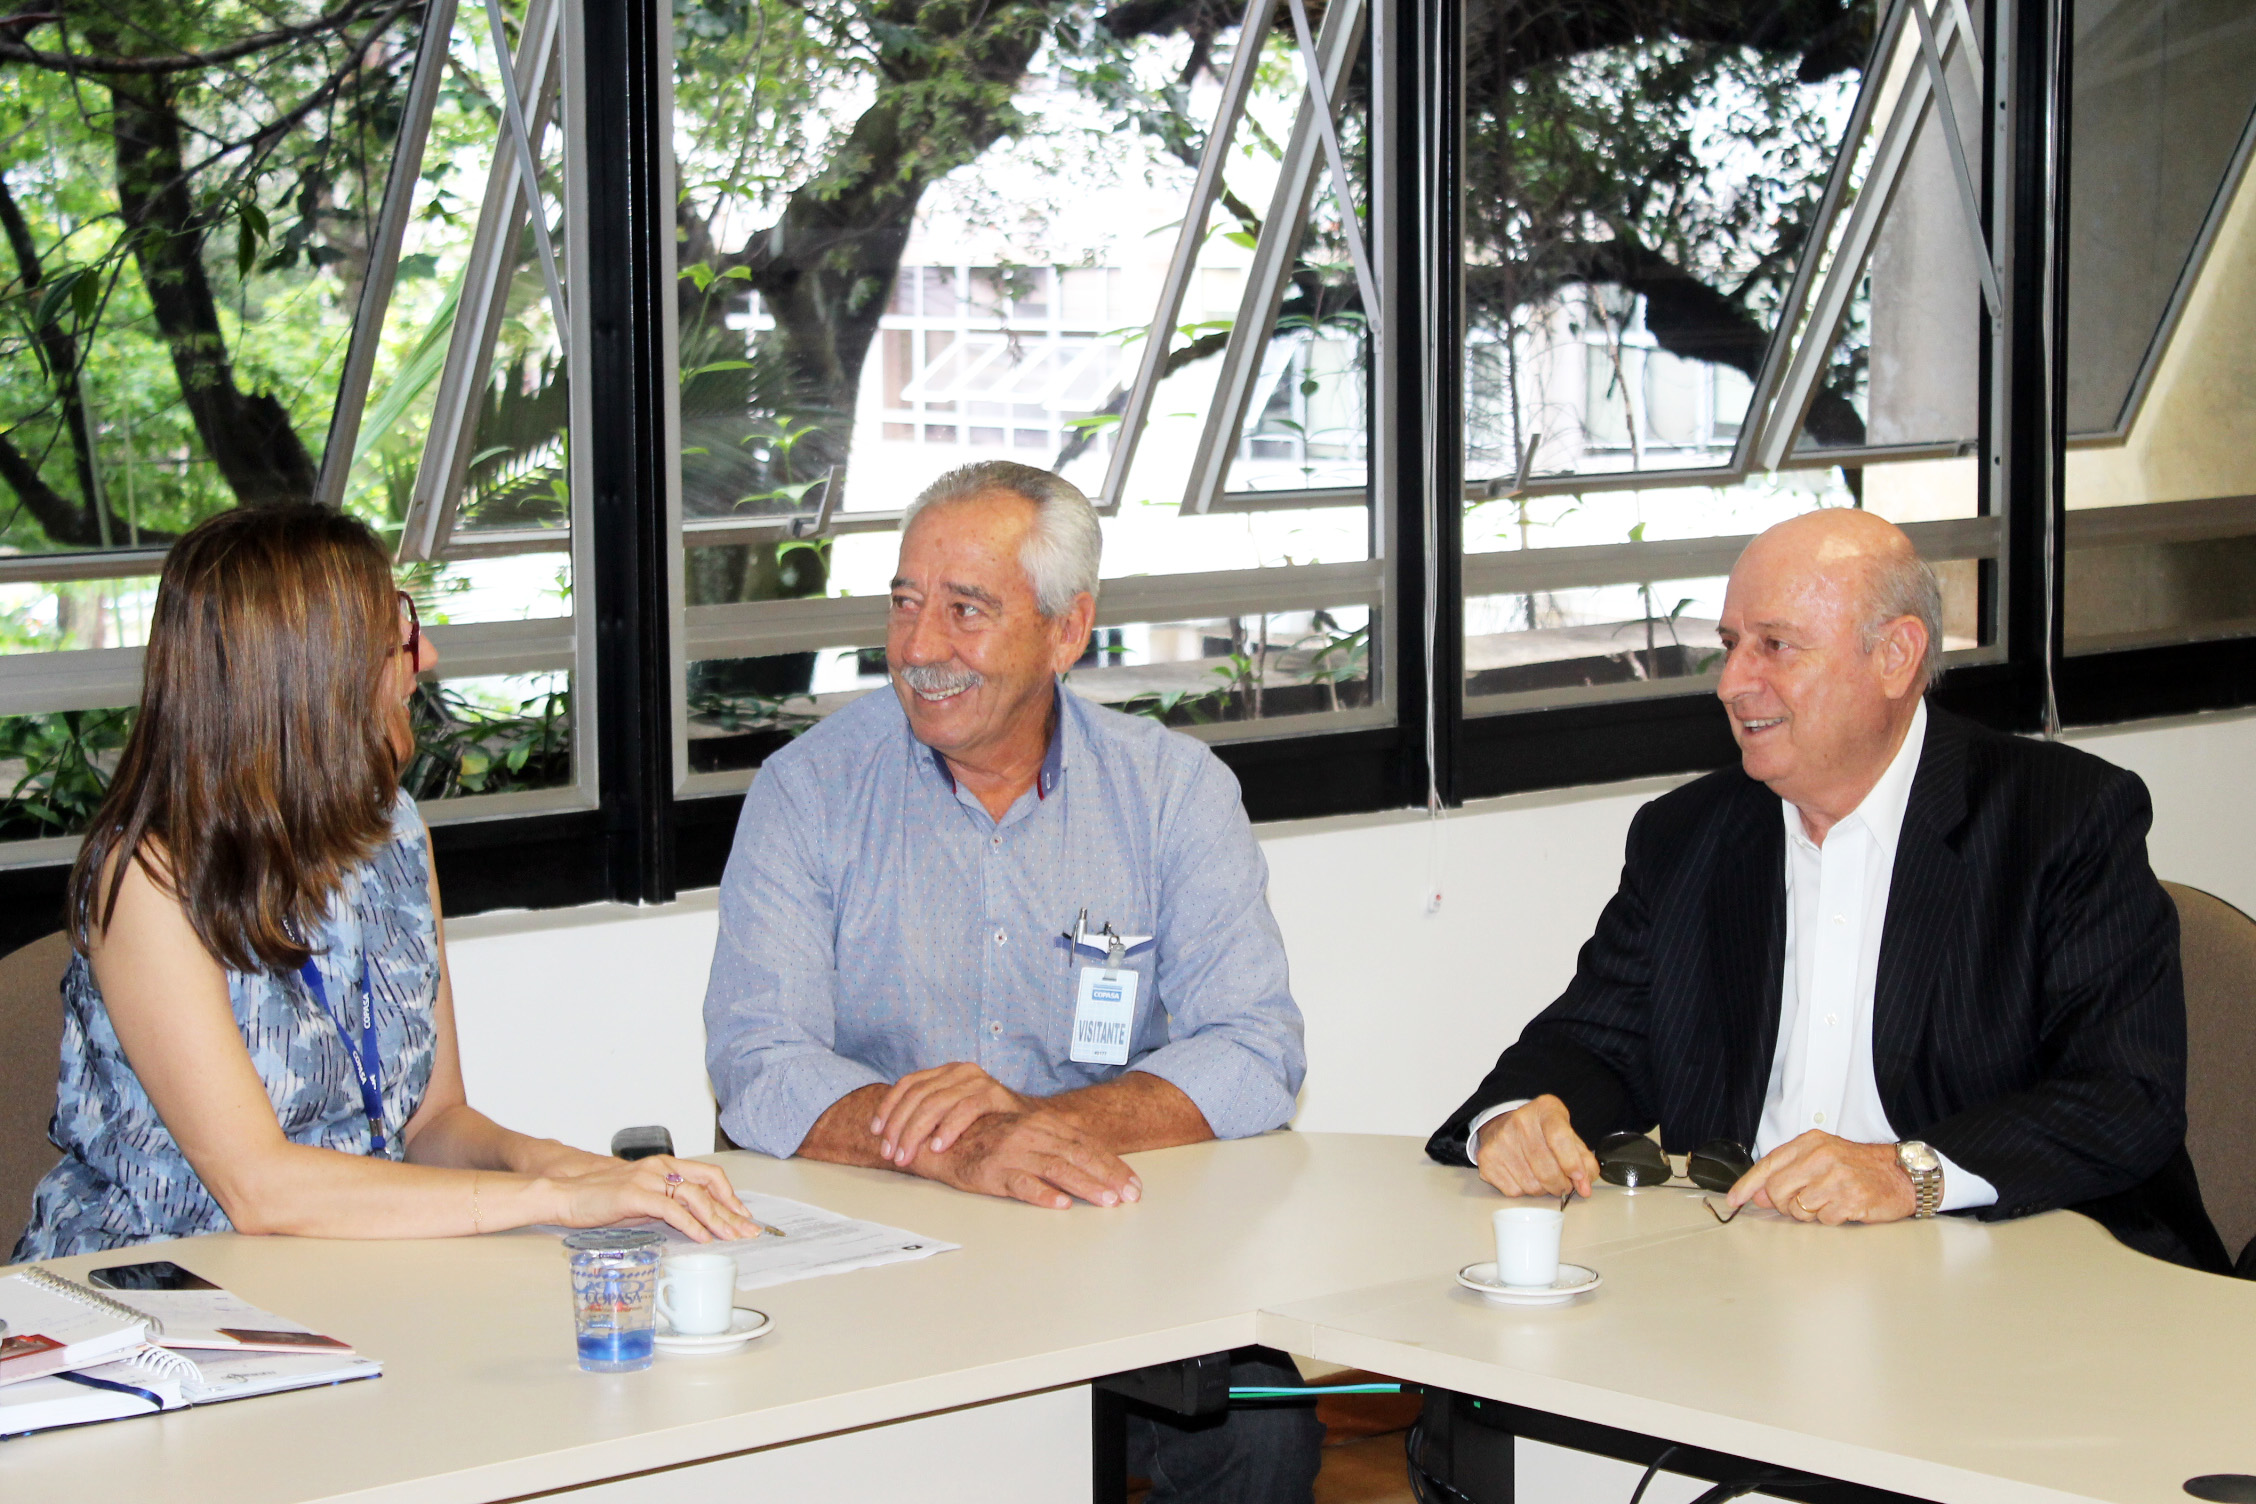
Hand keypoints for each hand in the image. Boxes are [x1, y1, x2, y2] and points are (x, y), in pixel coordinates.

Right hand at [549, 1155, 761, 1241]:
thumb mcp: (642, 1197)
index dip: (730, 1196)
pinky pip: (670, 1209)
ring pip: (694, 1196)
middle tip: (749, 1230)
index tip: (743, 1215)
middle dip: (732, 1211)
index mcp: (665, 1165)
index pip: (709, 1176)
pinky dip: (690, 1224)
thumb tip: (694, 1220)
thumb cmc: (602, 1198)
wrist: (567, 1195)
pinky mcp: (635, 1195)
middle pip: (708, 1186)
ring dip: (716, 1219)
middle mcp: (660, 1168)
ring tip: (731, 1237)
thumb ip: (666, 1202)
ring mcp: (648, 1179)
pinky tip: (702, 1237)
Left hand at [872, 1062, 1027, 1166]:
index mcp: (945, 1072)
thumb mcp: (952, 1113)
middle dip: (899, 1127)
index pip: (908, 1084)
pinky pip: (965, 1109)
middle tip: (890, 1154)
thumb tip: (889, 1134)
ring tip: (907, 1156)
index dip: (888, 1107)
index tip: (875, 1131)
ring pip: (936, 1102)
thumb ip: (928, 1115)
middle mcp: (959, 1071)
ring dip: (916, 1132)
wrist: (1031, 1122)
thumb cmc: (986, 1123)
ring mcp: (978, 1080)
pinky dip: (948, 1129)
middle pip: (918, 1096)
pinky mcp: (995, 1093)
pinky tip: (937, 1147)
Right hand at [911, 1108, 1140, 1209]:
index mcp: (1044, 1125)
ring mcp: (1013, 1152)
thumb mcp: (1026, 1136)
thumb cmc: (988, 1141)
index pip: (1088, 1145)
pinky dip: (1042, 1194)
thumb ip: (1056, 1145)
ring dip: (1086, 1186)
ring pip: (1057, 1169)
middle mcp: (1032, 1134)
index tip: (1134, 1185)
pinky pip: (1021, 1184)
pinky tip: (1060, 1204)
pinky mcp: (993, 1171)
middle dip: (1109, 1177)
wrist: (940, 1139)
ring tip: (1107, 1202)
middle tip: (1131, 1197)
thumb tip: (1094, 1166)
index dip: (1113, 1165)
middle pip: (1079, 1156)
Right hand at [1473, 1095, 1597, 1198]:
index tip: (1579, 1178)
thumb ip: (1583, 1159)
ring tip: (1544, 1178)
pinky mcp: (1486, 1159)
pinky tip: (1525, 1176)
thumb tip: (1585, 1186)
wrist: (1503, 1123)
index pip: (1560, 1138)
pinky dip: (1524, 1191)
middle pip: (1547, 1169)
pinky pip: (1514, 1191)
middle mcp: (1519, 1121)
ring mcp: (1500, 1140)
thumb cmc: (1541, 1132)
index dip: (1572, 1163)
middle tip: (1565, 1185)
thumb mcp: (1567, 1134)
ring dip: (1544, 1189)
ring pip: (1532, 1185)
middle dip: (1561, 1185)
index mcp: (1545, 1110)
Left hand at [1727, 1132, 1915, 1223]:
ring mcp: (1837, 1178)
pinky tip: (1842, 1207)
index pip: (1768, 1164)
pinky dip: (1829, 1219)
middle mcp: (1822, 1157)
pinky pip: (1823, 1220)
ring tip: (1827, 1202)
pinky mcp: (1851, 1200)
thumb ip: (1788, 1172)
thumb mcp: (1821, 1158)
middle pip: (1777, 1191)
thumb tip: (1759, 1195)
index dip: (1747, 1185)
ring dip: (1808, 1213)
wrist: (1900, 1174)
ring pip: (1798, 1208)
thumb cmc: (1858, 1166)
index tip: (1734, 1199)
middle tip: (1801, 1203)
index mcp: (1811, 1143)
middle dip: (1783, 1204)